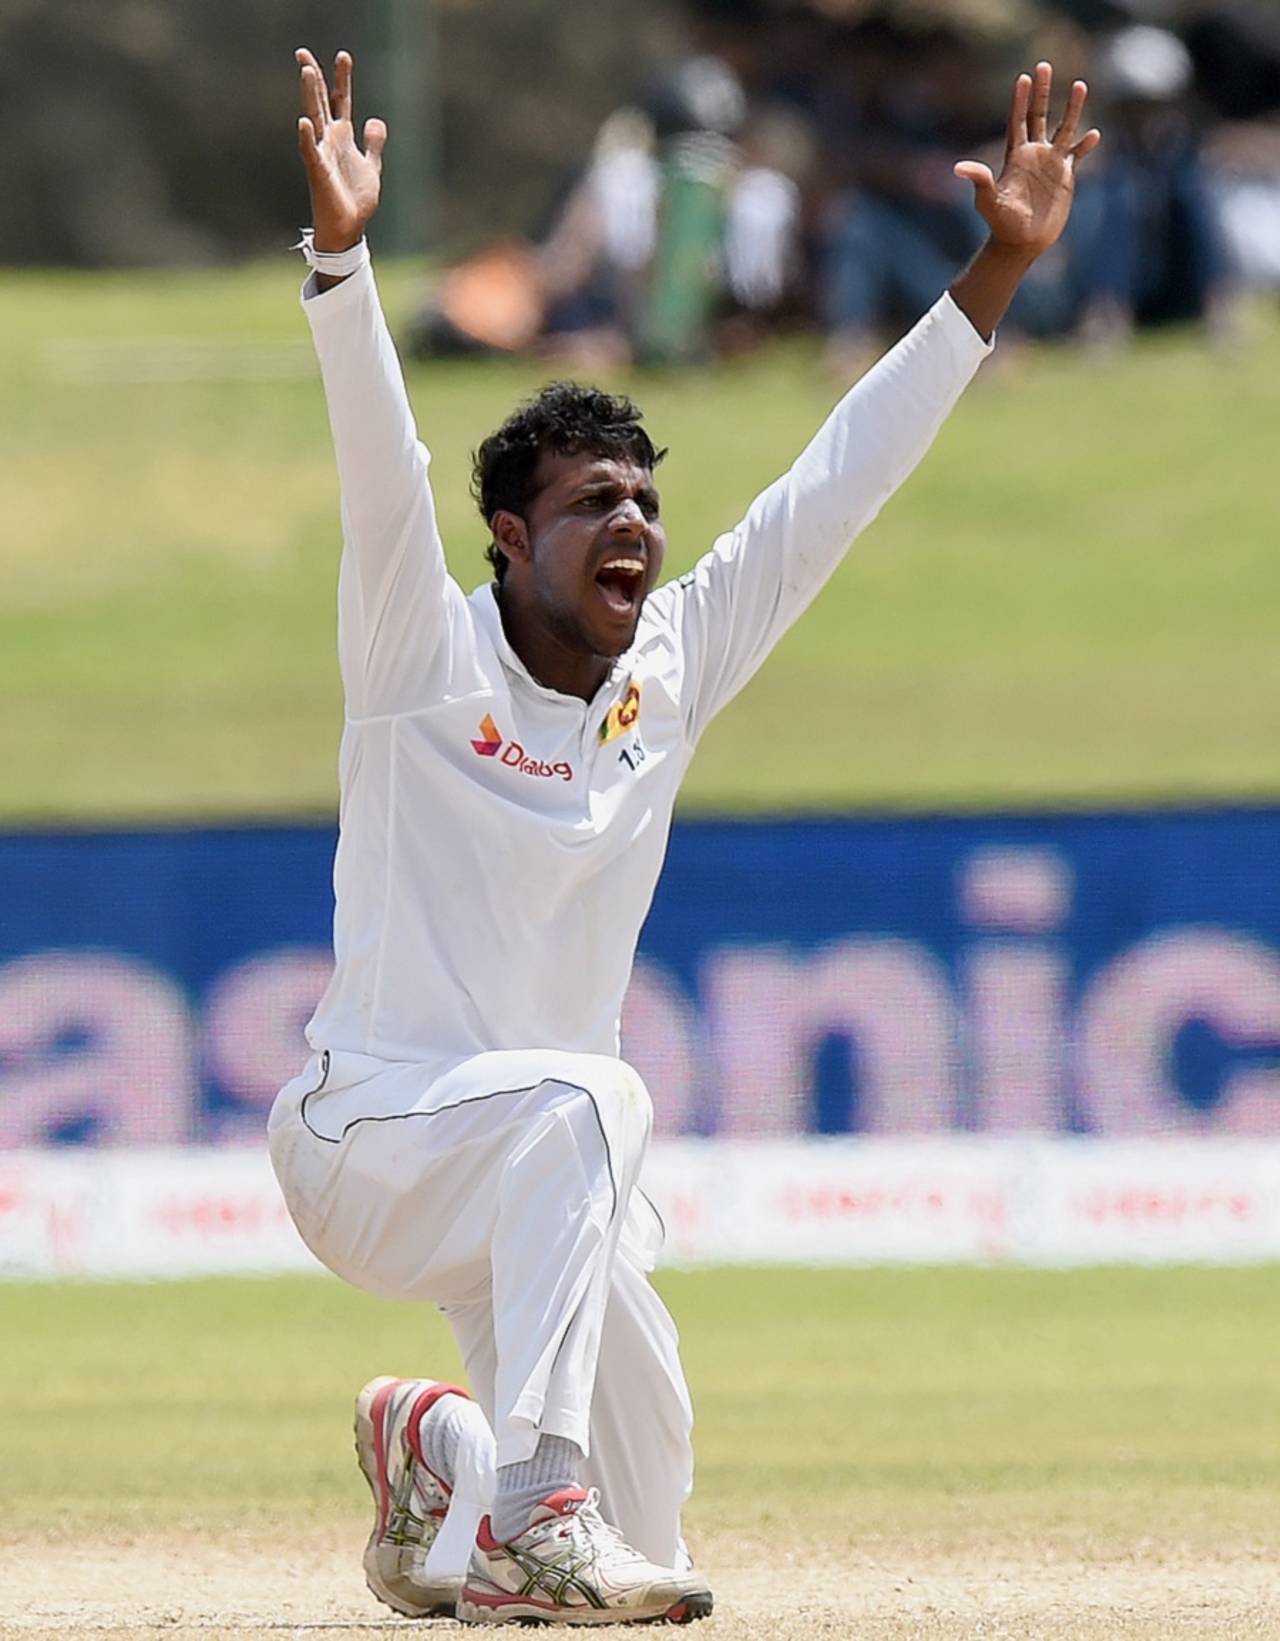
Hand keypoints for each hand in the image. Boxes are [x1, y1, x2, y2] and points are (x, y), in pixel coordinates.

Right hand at [296, 48, 385, 252]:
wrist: (349, 228)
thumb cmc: (355, 199)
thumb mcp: (371, 166)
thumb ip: (373, 143)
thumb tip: (376, 120)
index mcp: (342, 137)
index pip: (340, 100)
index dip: (342, 79)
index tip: (343, 55)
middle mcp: (329, 141)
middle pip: (320, 102)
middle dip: (314, 78)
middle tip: (303, 52)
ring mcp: (322, 155)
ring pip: (314, 119)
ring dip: (309, 95)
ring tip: (306, 71)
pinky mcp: (318, 173)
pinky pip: (310, 153)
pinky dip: (307, 138)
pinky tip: (304, 123)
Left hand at [954, 62, 1100, 259]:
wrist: (1021, 242)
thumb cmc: (1001, 223)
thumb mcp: (988, 201)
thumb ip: (979, 180)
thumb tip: (958, 167)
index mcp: (1015, 156)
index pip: (1017, 121)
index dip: (1020, 100)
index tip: (1024, 77)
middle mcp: (1033, 154)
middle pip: (1038, 115)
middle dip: (1042, 91)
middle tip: (1044, 65)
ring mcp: (1050, 163)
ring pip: (1063, 128)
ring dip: (1072, 108)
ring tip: (1080, 84)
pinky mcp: (1064, 176)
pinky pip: (1077, 155)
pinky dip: (1085, 145)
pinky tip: (1094, 134)